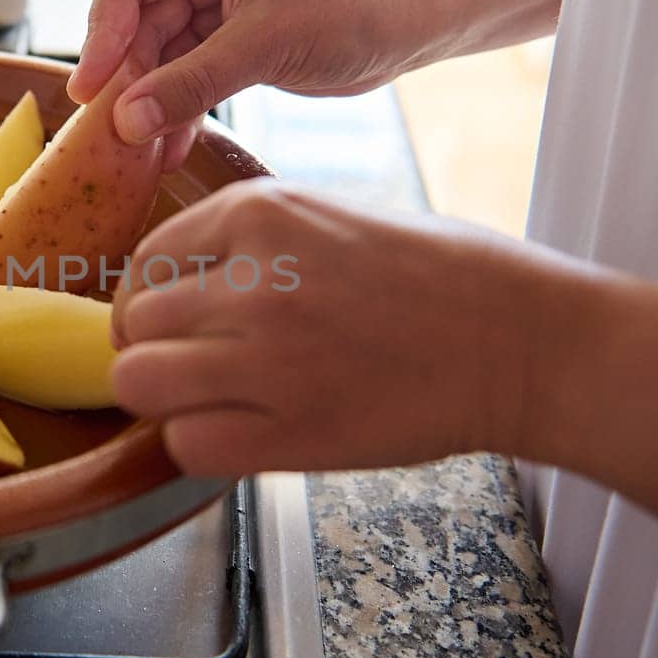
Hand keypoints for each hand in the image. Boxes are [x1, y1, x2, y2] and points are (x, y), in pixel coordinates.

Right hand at [67, 0, 428, 168]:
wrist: (409, 29)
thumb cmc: (348, 10)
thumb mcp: (263, 46)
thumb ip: (190, 83)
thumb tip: (125, 122)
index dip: (101, 33)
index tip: (89, 88)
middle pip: (138, 27)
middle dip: (129, 81)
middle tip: (114, 134)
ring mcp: (215, 9)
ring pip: (160, 60)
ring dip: (151, 105)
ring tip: (138, 153)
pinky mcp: (231, 46)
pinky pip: (188, 81)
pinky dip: (179, 113)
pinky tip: (169, 151)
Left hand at [109, 179, 565, 475]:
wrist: (524, 341)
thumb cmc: (444, 277)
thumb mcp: (333, 215)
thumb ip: (252, 243)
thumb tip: (182, 283)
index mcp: (260, 213)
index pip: (147, 260)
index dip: (151, 299)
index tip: (171, 321)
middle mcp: (251, 281)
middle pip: (133, 325)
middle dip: (150, 348)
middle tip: (188, 367)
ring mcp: (267, 357)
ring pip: (141, 384)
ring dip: (165, 399)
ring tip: (208, 401)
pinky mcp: (292, 430)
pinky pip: (187, 444)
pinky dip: (201, 445)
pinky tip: (240, 433)